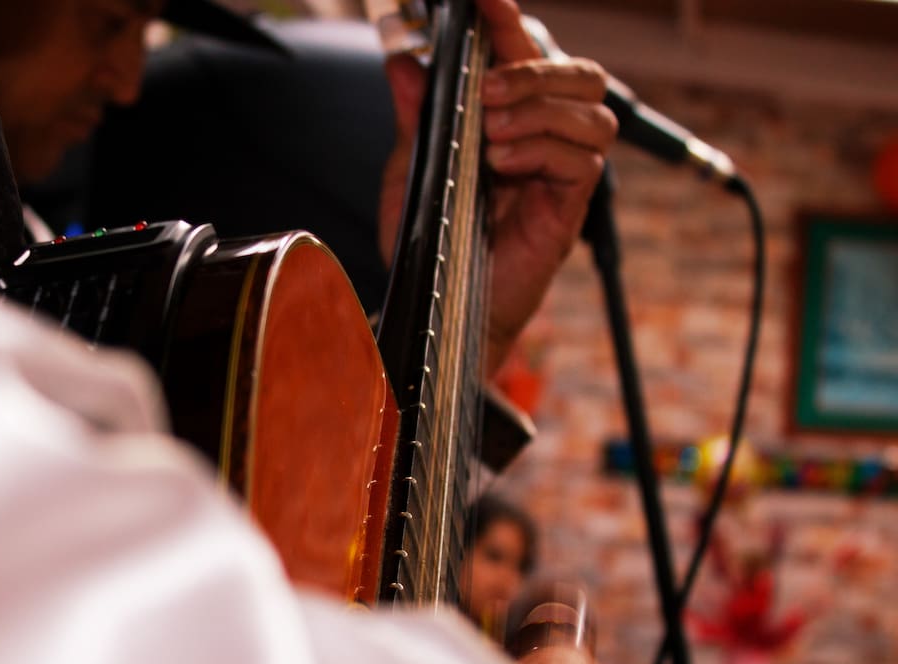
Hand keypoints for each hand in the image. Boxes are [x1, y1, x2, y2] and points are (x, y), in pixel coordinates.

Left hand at [378, 0, 616, 371]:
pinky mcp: (570, 208)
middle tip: (488, 91)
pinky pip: (583, 162)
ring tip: (492, 134)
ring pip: (592, 113)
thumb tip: (403, 61)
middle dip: (537, 69)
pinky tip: (503, 167)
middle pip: (582, 73)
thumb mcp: (411, 170)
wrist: (440, 304)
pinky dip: (542, 152)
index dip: (509, 22)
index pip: (524, 55)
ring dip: (541, 111)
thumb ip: (415, 117)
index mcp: (509, 119)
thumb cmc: (433, 240)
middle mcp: (545, 139)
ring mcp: (563, 173)